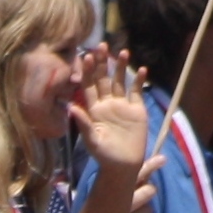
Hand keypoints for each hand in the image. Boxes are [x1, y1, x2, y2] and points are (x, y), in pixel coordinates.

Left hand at [67, 51, 153, 172]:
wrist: (123, 166)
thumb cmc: (104, 156)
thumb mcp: (92, 140)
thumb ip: (83, 123)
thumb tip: (71, 107)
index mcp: (93, 110)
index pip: (89, 87)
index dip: (88, 72)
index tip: (86, 57)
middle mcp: (107, 104)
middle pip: (103, 80)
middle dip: (102, 63)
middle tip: (102, 46)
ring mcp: (122, 105)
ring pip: (120, 82)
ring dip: (121, 68)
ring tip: (123, 52)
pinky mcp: (137, 109)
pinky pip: (137, 92)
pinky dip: (139, 81)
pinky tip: (141, 70)